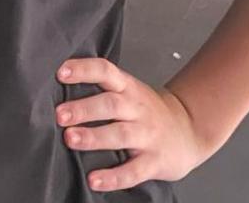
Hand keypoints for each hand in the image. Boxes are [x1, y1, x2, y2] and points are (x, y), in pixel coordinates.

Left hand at [55, 58, 209, 192]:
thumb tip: (59, 91)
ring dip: (94, 137)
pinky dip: (113, 177)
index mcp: (128, 87)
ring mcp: (147, 135)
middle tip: (59, 114)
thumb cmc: (147, 111)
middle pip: (110, 104)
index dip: (84, 69)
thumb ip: (102, 89)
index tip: (61, 72)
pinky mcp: (155, 162)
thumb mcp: (129, 91)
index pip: (105, 70)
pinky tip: (95, 180)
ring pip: (120, 134)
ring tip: (70, 139)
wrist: (189, 130)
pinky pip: (133, 171)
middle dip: (83, 108)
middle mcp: (137, 108)